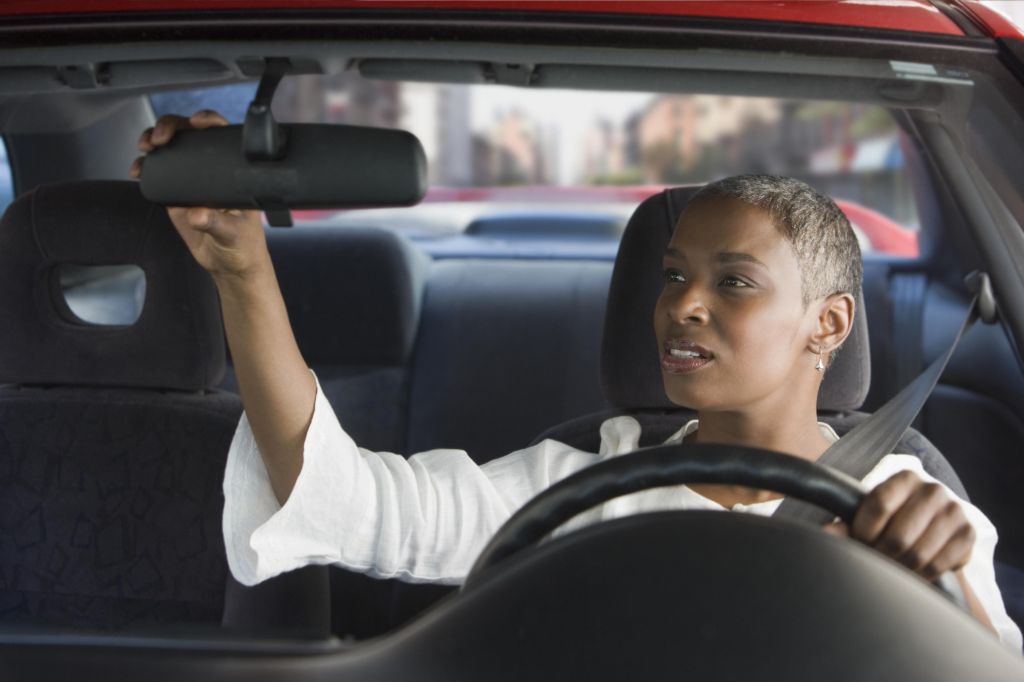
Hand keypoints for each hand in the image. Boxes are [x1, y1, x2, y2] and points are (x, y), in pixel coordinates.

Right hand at [129, 110, 269, 281]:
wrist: (228, 264)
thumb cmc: (243, 246)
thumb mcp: (234, 235)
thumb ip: (217, 224)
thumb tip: (197, 214)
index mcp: (234, 173)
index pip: (223, 137)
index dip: (209, 121)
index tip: (197, 122)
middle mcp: (212, 171)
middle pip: (190, 135)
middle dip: (171, 127)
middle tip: (160, 138)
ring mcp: (192, 180)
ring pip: (170, 149)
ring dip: (153, 140)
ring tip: (146, 147)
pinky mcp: (175, 194)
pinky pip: (157, 173)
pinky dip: (144, 167)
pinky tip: (137, 170)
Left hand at [825, 470, 974, 580]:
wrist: (935, 522)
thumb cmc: (894, 516)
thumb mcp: (871, 513)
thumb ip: (847, 522)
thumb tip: (825, 532)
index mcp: (905, 477)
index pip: (879, 505)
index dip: (863, 531)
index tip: (859, 542)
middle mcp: (933, 490)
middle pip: (898, 537)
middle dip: (881, 555)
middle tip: (875, 561)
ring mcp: (955, 512)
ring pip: (917, 555)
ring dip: (900, 569)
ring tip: (891, 568)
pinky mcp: (968, 535)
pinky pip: (937, 565)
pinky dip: (920, 575)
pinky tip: (912, 571)